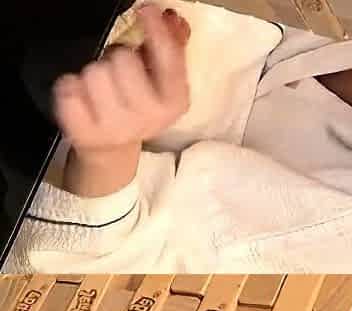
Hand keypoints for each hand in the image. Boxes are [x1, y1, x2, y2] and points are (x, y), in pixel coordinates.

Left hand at [53, 4, 190, 159]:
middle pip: (123, 58)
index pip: (168, 58)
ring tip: (103, 89)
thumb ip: (170, 47)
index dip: (156, 30)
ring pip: (93, 71)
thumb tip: (172, 19)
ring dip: (95, 74)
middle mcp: (149, 117)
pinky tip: (84, 99)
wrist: (114, 148)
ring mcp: (116, 127)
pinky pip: (69, 88)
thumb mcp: (161, 81)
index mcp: (174, 103)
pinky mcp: (84, 131)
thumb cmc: (139, 105)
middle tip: (120, 74)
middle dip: (118, 59)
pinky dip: (72, 88)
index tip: (147, 10)